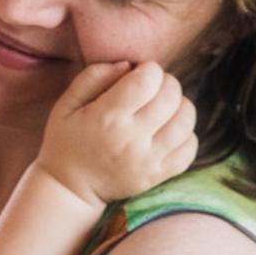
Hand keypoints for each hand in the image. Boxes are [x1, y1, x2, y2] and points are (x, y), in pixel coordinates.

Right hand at [34, 61, 197, 208]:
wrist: (70, 189)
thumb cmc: (66, 140)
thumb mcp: (66, 104)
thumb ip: (93, 77)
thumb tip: (128, 65)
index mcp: (106, 117)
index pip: (145, 81)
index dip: (149, 69)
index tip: (140, 72)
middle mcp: (131, 139)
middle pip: (170, 97)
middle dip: (166, 82)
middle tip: (153, 87)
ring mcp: (148, 160)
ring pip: (185, 121)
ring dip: (180, 105)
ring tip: (164, 106)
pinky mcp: (158, 175)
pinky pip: (189, 149)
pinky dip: (186, 133)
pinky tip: (169, 129)